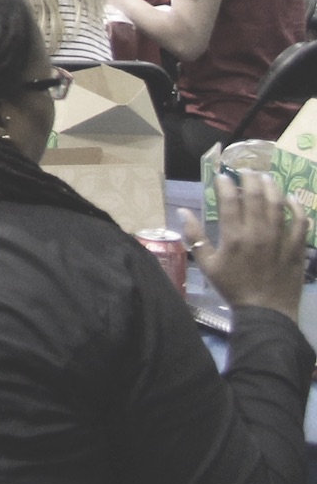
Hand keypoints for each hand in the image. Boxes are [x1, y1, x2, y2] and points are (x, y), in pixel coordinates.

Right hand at [188, 173, 309, 315]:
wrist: (266, 311)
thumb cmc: (233, 287)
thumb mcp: (208, 265)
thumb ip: (195, 237)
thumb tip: (183, 212)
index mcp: (234, 236)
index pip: (230, 200)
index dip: (225, 184)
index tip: (222, 176)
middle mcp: (258, 232)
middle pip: (256, 196)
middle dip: (250, 179)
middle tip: (246, 171)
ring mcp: (280, 238)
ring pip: (278, 204)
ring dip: (272, 187)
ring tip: (266, 178)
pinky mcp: (296, 247)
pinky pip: (300, 222)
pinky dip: (297, 208)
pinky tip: (291, 199)